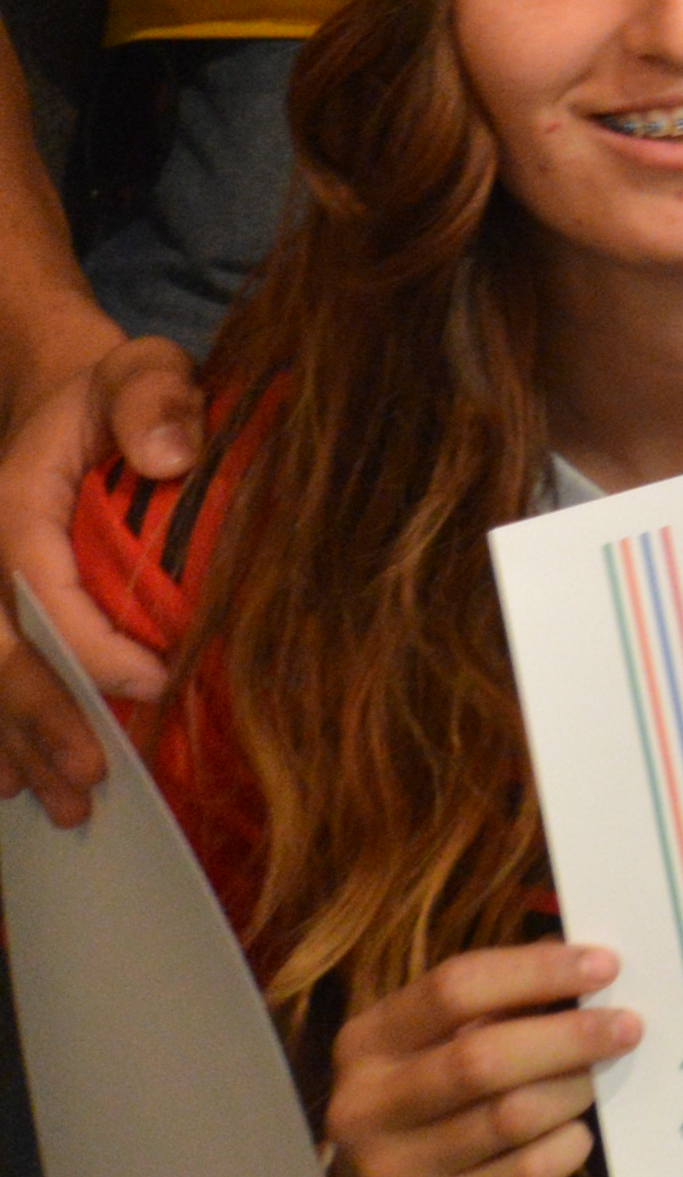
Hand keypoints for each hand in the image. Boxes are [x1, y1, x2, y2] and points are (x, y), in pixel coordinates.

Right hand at [0, 330, 200, 823]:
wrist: (65, 400)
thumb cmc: (112, 391)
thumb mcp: (139, 366)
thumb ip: (152, 397)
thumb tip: (171, 454)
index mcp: (17, 508)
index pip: (42, 588)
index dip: (90, 643)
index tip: (150, 682)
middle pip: (1, 655)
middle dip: (42, 720)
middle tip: (94, 777)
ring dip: (23, 746)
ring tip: (68, 810)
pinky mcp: (0, 616)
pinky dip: (4, 736)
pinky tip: (20, 787)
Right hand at [321, 941, 632, 1176]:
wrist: (384, 1174)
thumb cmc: (433, 1081)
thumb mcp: (444, 1031)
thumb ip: (504, 993)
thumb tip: (590, 963)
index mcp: (368, 1040)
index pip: (454, 987)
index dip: (538, 972)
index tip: (606, 966)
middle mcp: (366, 1107)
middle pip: (481, 1059)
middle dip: (569, 1037)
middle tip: (628, 1025)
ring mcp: (394, 1169)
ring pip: (510, 1117)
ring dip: (573, 1090)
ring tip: (600, 1075)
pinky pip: (526, 1173)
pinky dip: (567, 1145)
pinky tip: (576, 1130)